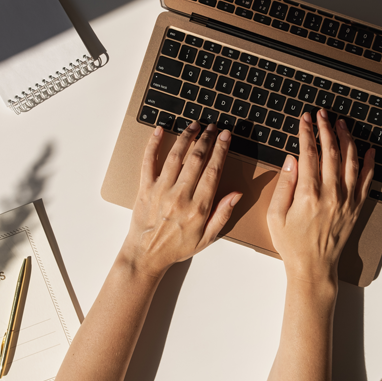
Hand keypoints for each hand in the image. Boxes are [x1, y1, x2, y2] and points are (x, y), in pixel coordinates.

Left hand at [122, 121, 242, 277]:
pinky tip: (160, 130)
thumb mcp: (207, 238)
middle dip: (207, 139)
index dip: (220, 150)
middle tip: (213, 127)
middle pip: (196, 159)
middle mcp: (179, 196)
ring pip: (176, 156)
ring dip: (186, 137)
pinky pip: (149, 161)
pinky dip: (154, 144)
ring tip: (195, 125)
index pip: (213, 171)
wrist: (146, 255)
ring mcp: (161, 190)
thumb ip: (223, 214)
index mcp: (198, 208)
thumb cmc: (177, 247)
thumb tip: (236, 194)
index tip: (225, 136)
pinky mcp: (145, 188)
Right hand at [267, 109, 374, 288]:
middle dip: (326, 129)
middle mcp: (331, 194)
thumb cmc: (292, 244)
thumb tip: (292, 160)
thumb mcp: (275, 216)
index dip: (307, 133)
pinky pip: (366, 180)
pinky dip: (369, 163)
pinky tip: (368, 150)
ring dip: (346, 139)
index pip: (309, 154)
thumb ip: (284, 185)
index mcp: (308, 194)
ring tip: (341, 123)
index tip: (305, 119)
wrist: (313, 267)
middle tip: (322, 114)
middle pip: (331, 152)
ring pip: (350, 161)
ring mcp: (347, 200)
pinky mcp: (356, 208)